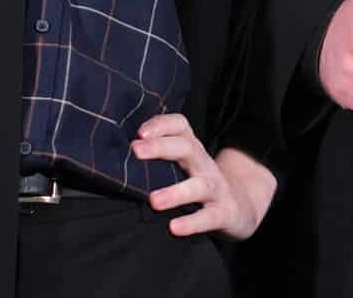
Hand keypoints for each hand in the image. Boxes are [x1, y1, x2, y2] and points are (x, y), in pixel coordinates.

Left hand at [134, 114, 274, 240]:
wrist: (239, 207)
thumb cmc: (198, 184)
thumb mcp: (183, 165)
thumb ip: (158, 158)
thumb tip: (113, 156)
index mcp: (191, 150)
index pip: (180, 126)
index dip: (161, 124)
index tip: (139, 132)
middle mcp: (203, 164)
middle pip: (186, 148)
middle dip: (161, 147)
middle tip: (136, 150)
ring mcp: (215, 188)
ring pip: (198, 186)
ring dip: (176, 192)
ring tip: (154, 201)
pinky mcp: (222, 213)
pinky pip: (208, 218)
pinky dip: (191, 223)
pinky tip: (174, 228)